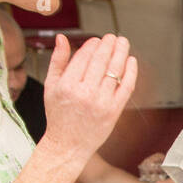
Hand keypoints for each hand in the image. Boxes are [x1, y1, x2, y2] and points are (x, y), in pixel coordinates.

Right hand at [43, 33, 137, 162]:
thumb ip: (57, 61)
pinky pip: (126, 86)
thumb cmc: (58, 116)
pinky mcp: (114, 111)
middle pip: (101, 61)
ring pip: (115, 71)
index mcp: (67, 85)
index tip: (97, 40)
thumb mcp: (51, 87)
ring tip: (123, 43)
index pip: (84, 56)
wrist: (68, 145)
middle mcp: (85, 93)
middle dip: (109, 45)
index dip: (93, 45)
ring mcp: (101, 103)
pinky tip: (131, 61)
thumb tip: (62, 38)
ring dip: (121, 53)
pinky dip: (131, 72)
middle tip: (113, 37)